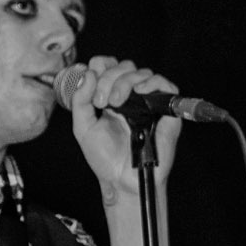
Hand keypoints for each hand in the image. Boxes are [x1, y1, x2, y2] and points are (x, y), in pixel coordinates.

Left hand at [66, 55, 181, 203]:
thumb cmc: (105, 158)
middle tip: (101, 101)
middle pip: (123, 66)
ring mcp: (148, 101)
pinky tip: (139, 91)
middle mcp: (130, 95)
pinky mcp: (165, 110)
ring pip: (141, 72)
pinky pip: (164, 84)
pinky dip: (152, 82)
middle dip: (109, 78)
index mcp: (110, 96)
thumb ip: (80, 101)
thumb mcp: (83, 127)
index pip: (108, 65)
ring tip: (115, 103)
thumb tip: (88, 74)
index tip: (92, 84)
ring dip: (124, 82)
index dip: (100, 66)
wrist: (122, 179)